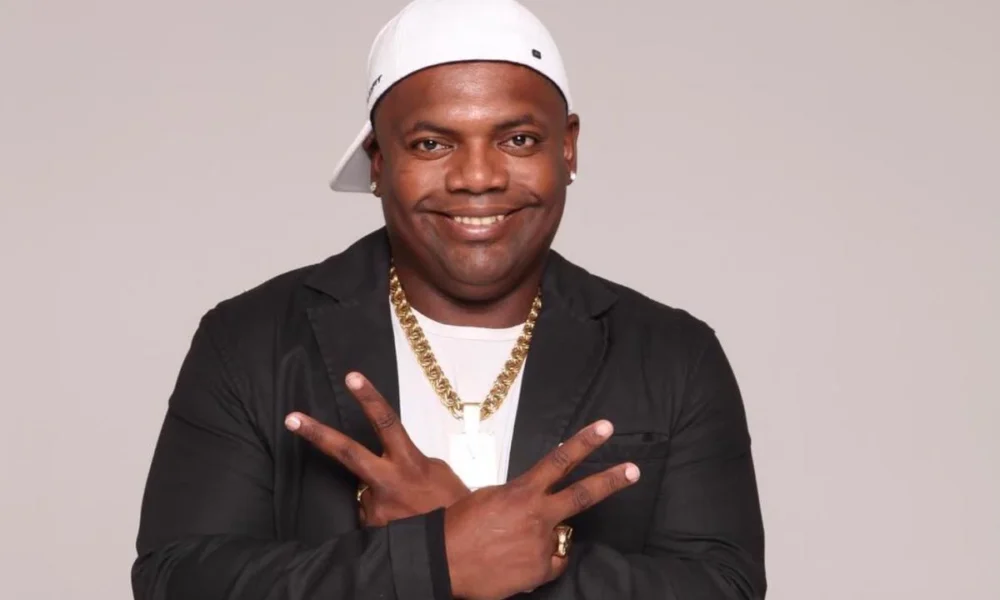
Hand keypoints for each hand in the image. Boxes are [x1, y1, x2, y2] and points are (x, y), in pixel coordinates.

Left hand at [284, 371, 469, 526]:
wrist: (458, 546)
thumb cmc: (453, 505)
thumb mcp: (438, 472)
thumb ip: (409, 461)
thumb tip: (390, 461)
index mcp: (409, 462)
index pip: (386, 422)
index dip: (368, 398)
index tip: (352, 377)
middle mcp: (387, 482)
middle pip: (346, 452)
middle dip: (317, 434)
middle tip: (291, 419)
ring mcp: (376, 507)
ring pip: (365, 491)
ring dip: (382, 497)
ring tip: (409, 513)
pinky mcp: (371, 529)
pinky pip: (370, 515)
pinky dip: (383, 517)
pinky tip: (402, 524)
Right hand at [444, 420, 640, 599]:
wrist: (444, 560)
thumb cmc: (459, 526)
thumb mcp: (490, 498)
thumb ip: (519, 497)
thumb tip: (533, 501)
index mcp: (523, 491)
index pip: (560, 460)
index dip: (585, 442)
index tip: (605, 428)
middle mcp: (538, 515)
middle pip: (583, 494)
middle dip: (611, 481)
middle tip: (633, 471)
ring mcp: (542, 543)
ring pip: (561, 536)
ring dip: (545, 538)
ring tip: (513, 544)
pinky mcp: (540, 570)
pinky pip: (554, 562)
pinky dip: (542, 562)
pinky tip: (519, 562)